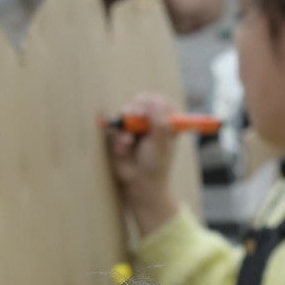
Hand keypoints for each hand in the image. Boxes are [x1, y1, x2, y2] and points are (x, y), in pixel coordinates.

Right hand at [107, 94, 183, 237]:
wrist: (139, 183)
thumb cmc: (156, 165)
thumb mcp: (162, 143)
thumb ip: (160, 122)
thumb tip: (156, 101)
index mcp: (166, 122)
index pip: (159, 102)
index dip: (152, 102)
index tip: (147, 110)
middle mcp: (151, 121)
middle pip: (141, 101)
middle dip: (136, 107)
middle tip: (135, 114)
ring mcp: (136, 127)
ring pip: (127, 112)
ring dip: (127, 124)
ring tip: (129, 140)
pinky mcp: (123, 134)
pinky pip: (118, 128)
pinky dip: (120, 138)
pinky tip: (125, 149)